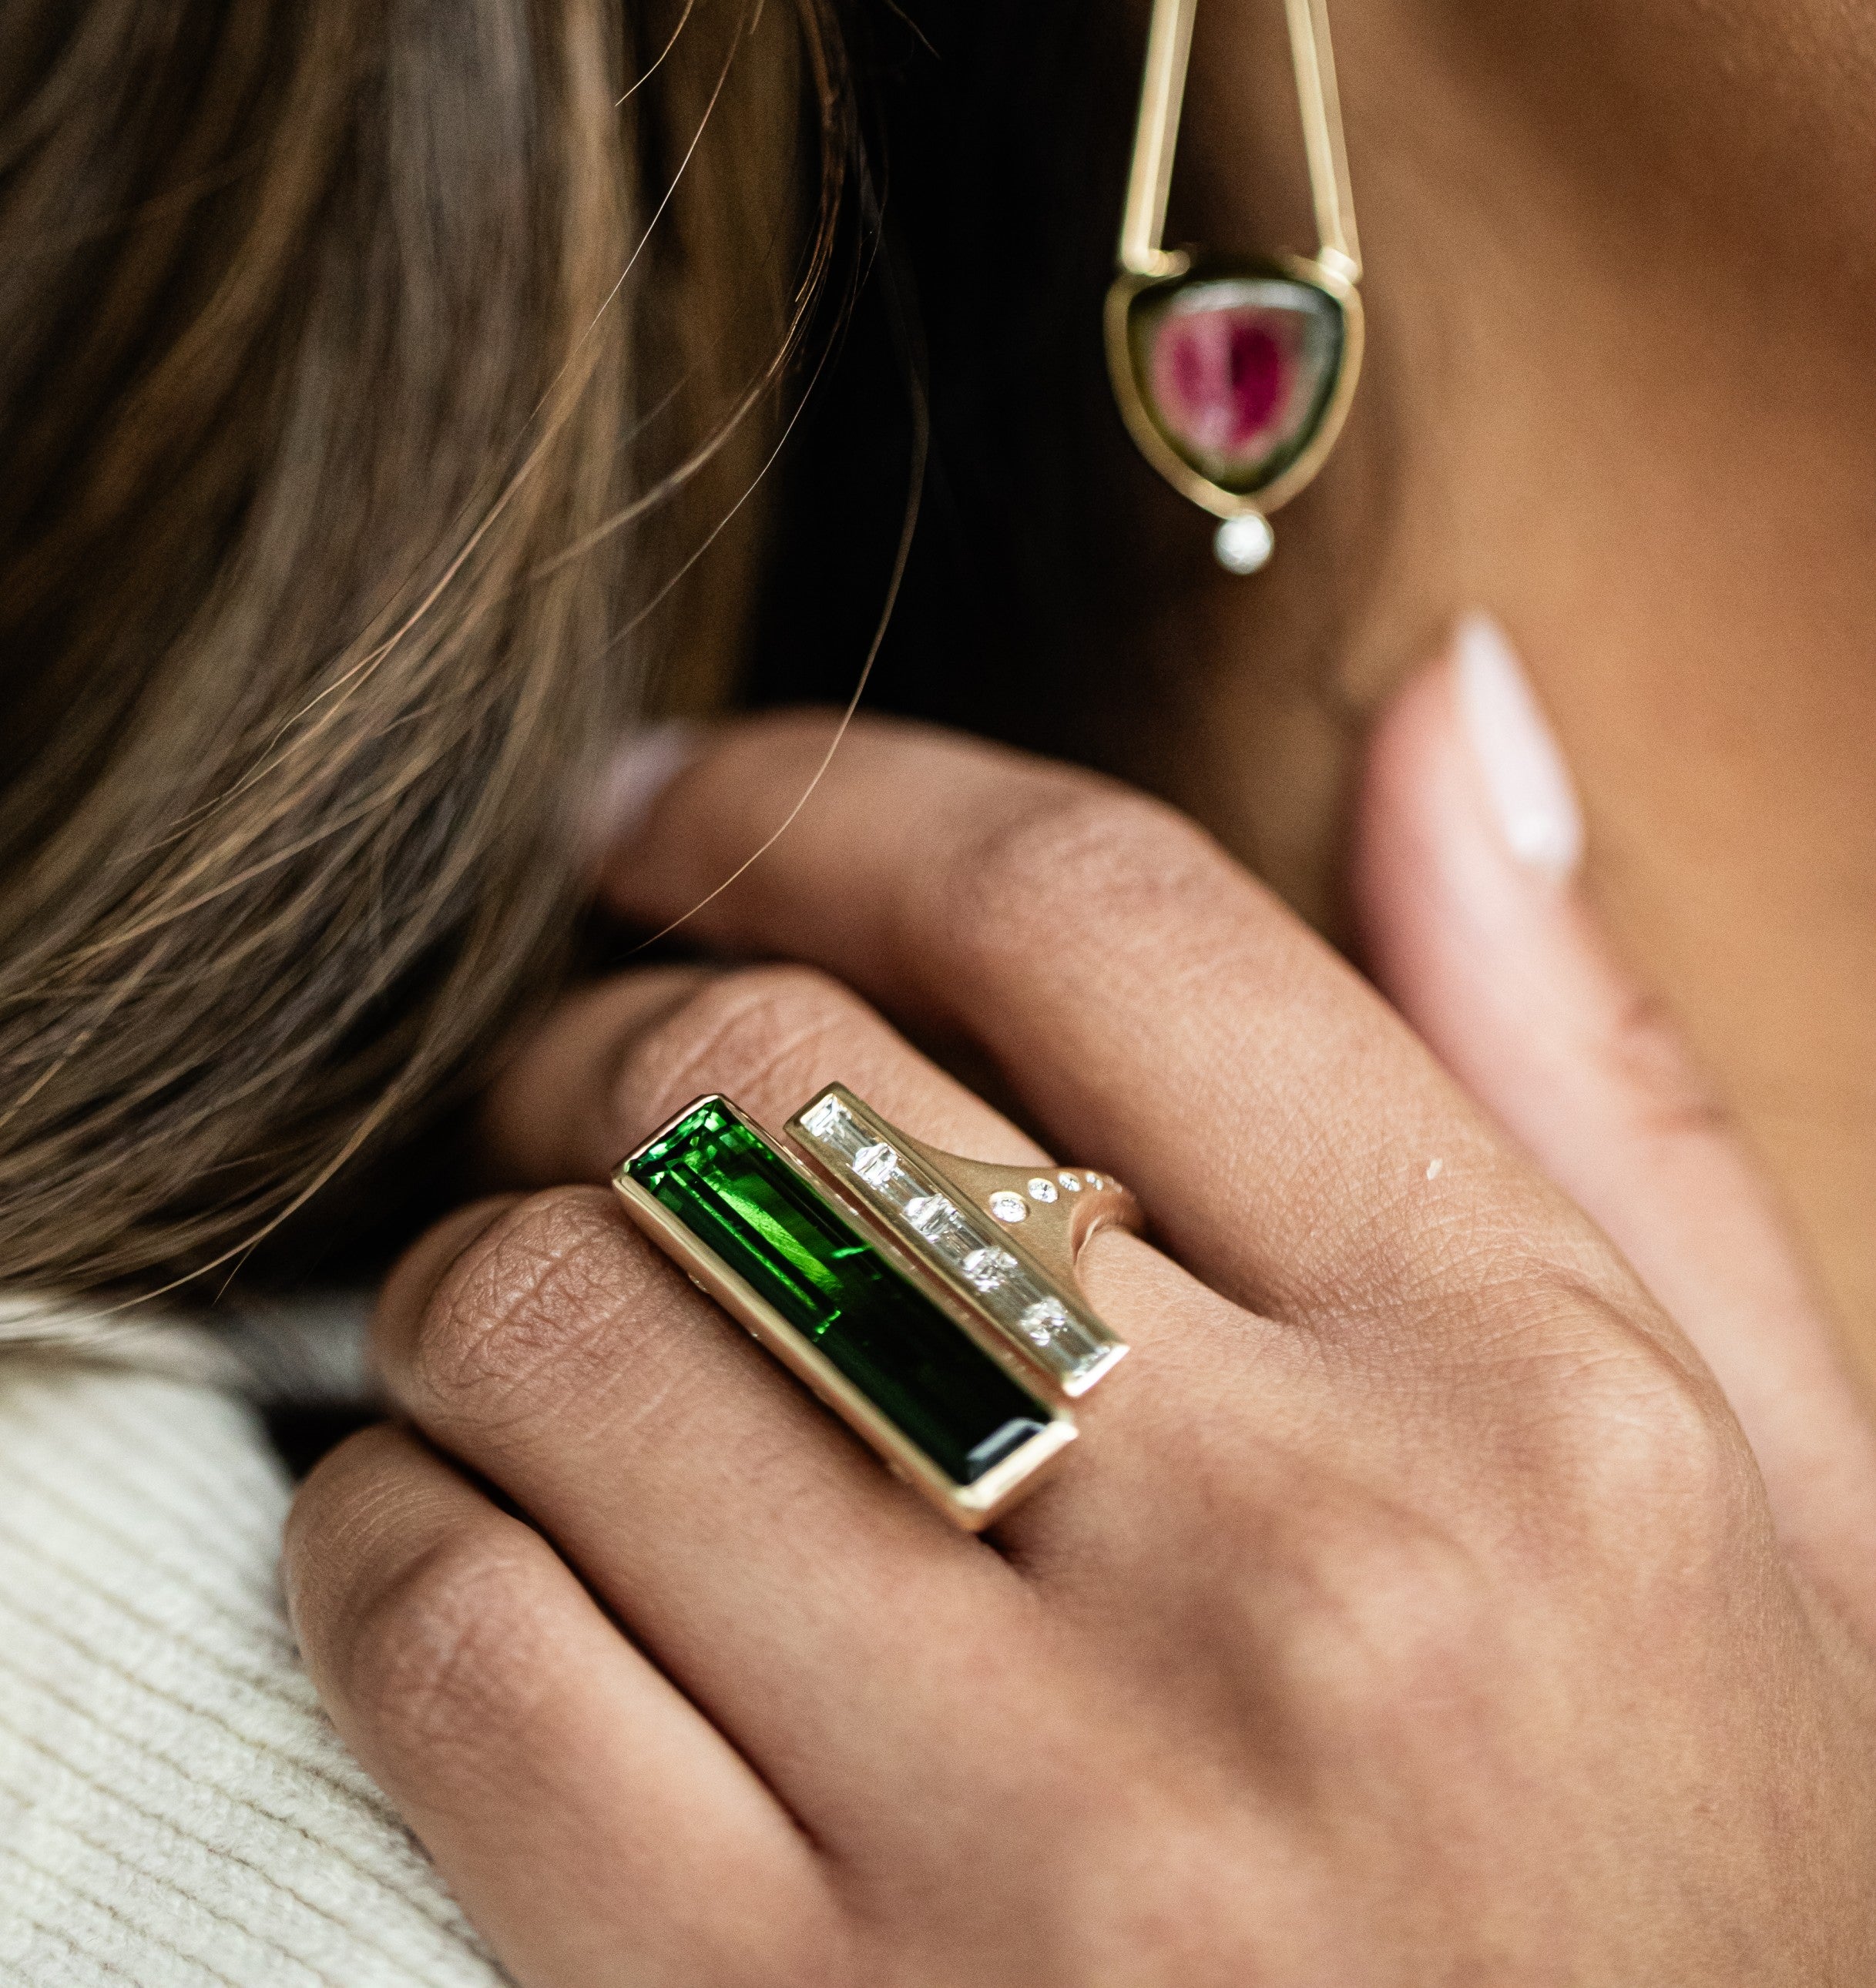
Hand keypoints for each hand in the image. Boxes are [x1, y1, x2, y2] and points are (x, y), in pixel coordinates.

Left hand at [286, 643, 1875, 1985]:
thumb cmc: (1694, 1907)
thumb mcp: (1778, 1493)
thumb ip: (1586, 1080)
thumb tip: (1440, 704)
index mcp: (1534, 1387)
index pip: (1082, 908)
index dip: (808, 796)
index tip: (663, 806)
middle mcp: (1307, 1582)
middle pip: (770, 1087)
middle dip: (595, 1038)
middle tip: (565, 1086)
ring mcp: (1046, 1841)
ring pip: (566, 1330)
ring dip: (473, 1275)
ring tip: (514, 1319)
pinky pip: (452, 1649)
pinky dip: (384, 1537)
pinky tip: (461, 1544)